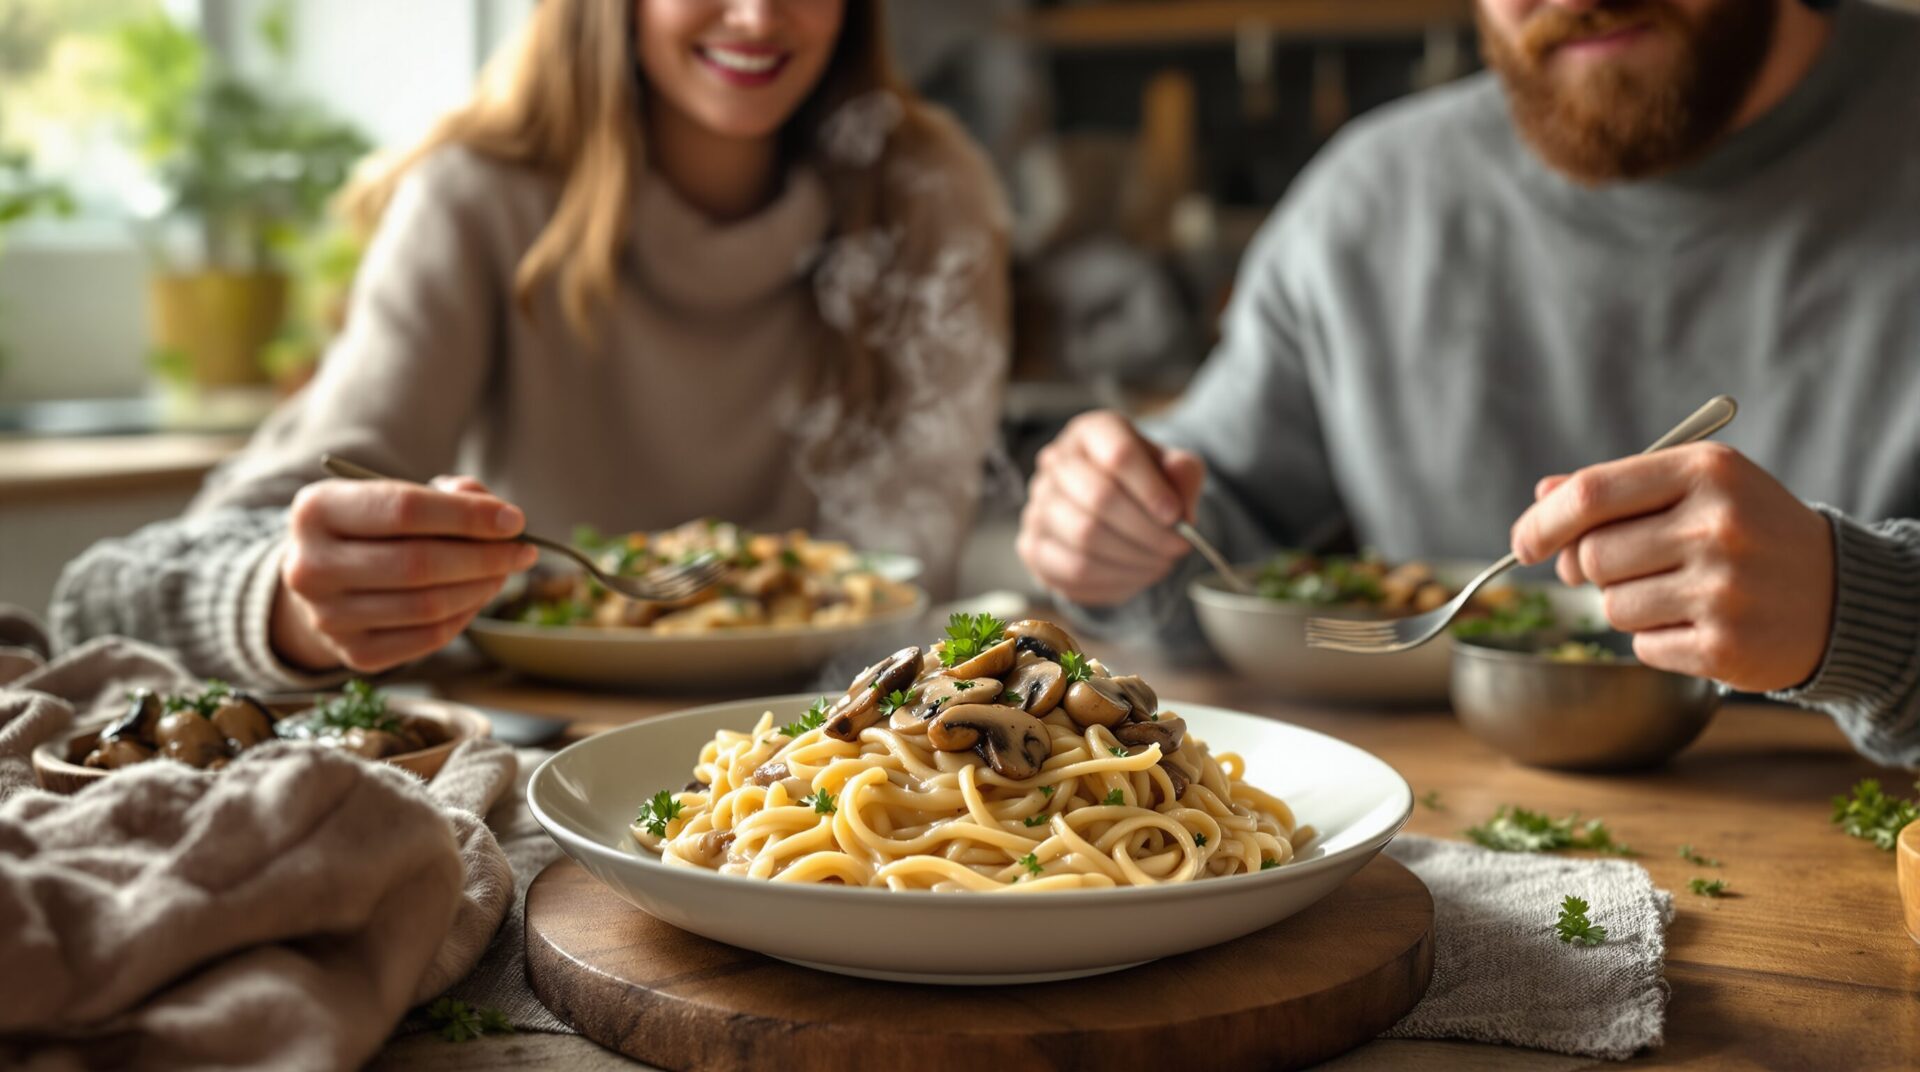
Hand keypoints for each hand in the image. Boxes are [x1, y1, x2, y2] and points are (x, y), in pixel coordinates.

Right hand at [272, 475, 539, 672]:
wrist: (324, 582)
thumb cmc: (373, 531)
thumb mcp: (396, 495)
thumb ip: (448, 494)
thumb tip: (498, 517)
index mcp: (317, 510)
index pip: (404, 509)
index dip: (467, 516)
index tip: (514, 521)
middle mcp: (310, 566)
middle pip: (418, 563)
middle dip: (485, 557)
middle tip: (523, 551)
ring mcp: (328, 616)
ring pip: (428, 605)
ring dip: (481, 588)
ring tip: (503, 572)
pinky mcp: (354, 653)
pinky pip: (429, 638)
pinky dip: (465, 616)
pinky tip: (477, 596)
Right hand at [1016, 410, 1205, 606]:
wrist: (1113, 511)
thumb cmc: (1145, 483)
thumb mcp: (1174, 468)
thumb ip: (1184, 475)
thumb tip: (1180, 509)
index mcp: (1091, 432)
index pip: (1118, 453)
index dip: (1151, 489)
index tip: (1176, 516)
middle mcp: (1056, 463)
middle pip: (1099, 497)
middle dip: (1147, 529)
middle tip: (1177, 547)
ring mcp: (1038, 505)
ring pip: (1085, 536)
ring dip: (1133, 557)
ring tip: (1161, 563)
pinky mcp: (1033, 545)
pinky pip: (1072, 570)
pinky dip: (1112, 579)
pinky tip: (1136, 575)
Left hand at [1510, 442, 1834, 691]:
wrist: (1840, 593)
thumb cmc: (1750, 532)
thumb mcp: (1698, 487)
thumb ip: (1618, 488)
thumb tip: (1544, 496)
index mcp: (1706, 472)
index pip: (1591, 495)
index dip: (1542, 523)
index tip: (1523, 544)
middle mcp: (1718, 527)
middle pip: (1592, 556)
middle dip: (1588, 568)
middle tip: (1614, 569)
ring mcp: (1724, 590)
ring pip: (1611, 606)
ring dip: (1627, 605)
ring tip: (1678, 592)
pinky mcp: (1725, 647)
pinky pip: (1643, 647)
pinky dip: (1657, 640)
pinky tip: (1699, 624)